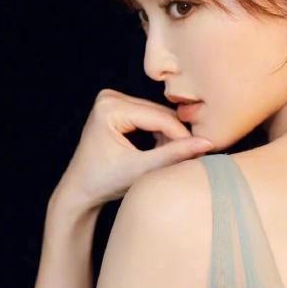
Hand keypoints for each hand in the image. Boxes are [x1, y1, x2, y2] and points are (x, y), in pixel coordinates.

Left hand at [54, 88, 213, 210]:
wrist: (79, 190)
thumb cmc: (105, 182)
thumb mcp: (141, 169)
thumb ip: (174, 155)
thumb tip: (207, 144)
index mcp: (109, 107)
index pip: (158, 118)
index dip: (182, 135)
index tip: (203, 152)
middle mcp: (109, 97)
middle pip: (158, 114)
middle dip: (177, 135)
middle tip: (195, 156)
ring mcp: (112, 100)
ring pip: (157, 115)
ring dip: (169, 135)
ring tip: (177, 158)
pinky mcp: (116, 107)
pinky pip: (149, 117)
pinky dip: (159, 134)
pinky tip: (162, 152)